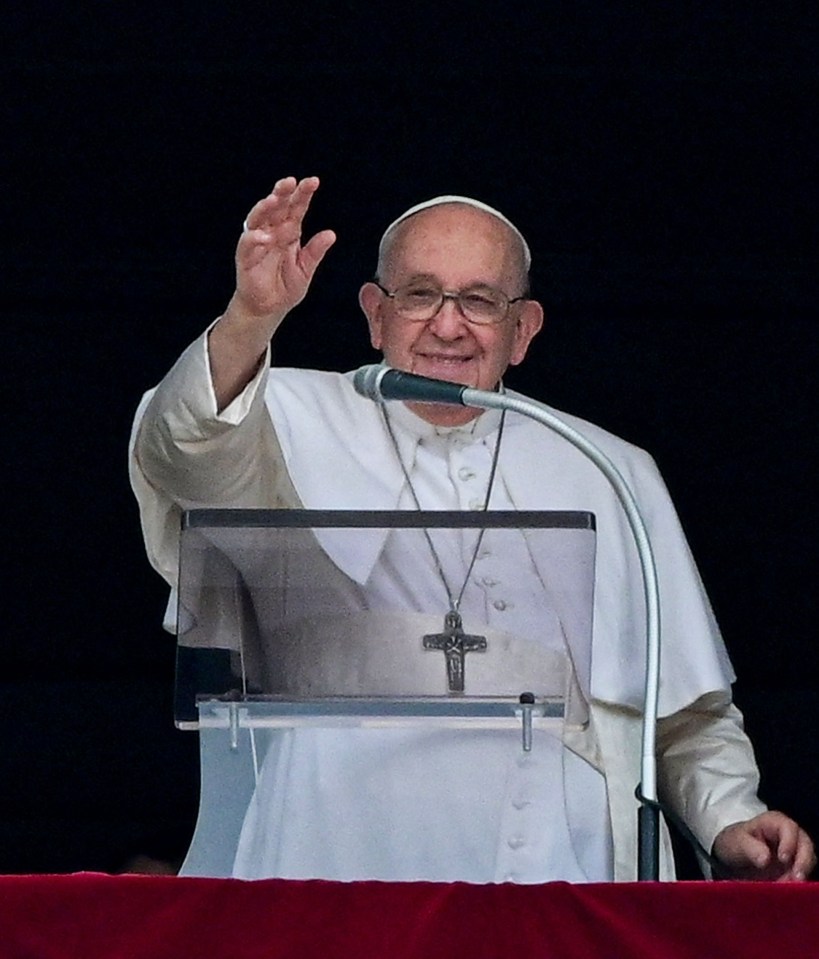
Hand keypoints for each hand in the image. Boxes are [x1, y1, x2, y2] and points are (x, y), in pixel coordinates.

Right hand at [209, 177, 335, 408]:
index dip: (303, 194)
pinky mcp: (245, 257)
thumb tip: (331, 234)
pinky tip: (265, 237)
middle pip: (276, 207)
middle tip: (290, 182)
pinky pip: (247, 244)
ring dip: (264, 208)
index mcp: (289, 232)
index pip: (296, 208)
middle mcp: (272, 232)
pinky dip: (254, 239)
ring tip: (273, 200)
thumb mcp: (306, 270)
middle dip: (282, 193)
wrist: (269, 309)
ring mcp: (257, 243)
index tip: (313, 181)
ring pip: (258, 219)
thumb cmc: (286, 287)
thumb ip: (315, 252)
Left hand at [713, 811, 815, 880]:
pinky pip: (800, 875)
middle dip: (803, 861)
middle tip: (796, 878)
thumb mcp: (737, 842)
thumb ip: (750, 848)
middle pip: (805, 844)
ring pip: (807, 861)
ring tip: (787, 887)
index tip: (783, 858)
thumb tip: (765, 859)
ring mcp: (794, 852)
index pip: (789, 828)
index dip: (789, 842)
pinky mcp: (794, 868)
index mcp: (774, 822)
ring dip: (800, 875)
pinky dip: (795, 884)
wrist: (732, 857)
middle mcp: (788, 835)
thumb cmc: (735, 842)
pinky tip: (784, 890)